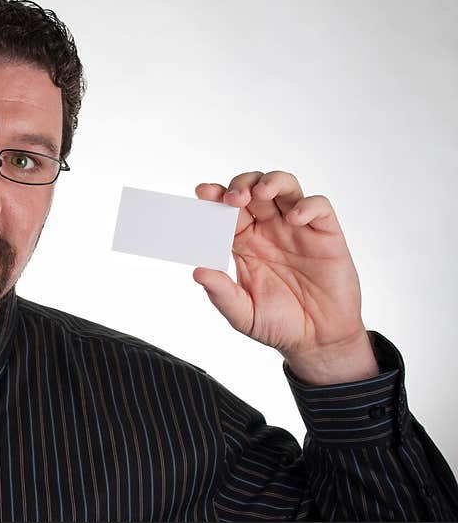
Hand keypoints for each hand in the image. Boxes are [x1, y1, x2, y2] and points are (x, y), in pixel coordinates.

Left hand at [193, 171, 377, 384]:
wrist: (319, 340)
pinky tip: (295, 218)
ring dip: (271, 182)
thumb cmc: (278, 324)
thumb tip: (197, 271)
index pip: (225, 211)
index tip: (202, 192)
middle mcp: (268, 229)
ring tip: (259, 194)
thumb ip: (221, 293)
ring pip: (285, 187)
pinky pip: (319, 207)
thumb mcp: (243, 314)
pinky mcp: (326, 234)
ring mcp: (297, 228)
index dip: (214, 197)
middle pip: (252, 190)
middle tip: (232, 198)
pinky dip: (307, 205)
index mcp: (243, 243)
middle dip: (240, 186)